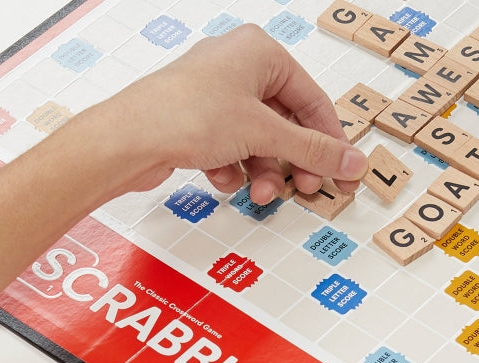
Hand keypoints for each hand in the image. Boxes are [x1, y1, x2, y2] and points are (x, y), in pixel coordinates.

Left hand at [97, 24, 366, 202]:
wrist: (129, 139)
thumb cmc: (186, 115)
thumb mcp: (263, 134)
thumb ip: (311, 150)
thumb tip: (349, 161)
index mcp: (259, 52)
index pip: (311, 99)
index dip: (328, 139)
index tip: (340, 171)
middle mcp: (236, 68)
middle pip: (283, 122)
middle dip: (291, 161)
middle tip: (304, 190)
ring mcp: (212, 97)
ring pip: (254, 141)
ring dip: (261, 172)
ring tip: (260, 194)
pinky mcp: (192, 124)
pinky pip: (227, 150)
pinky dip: (231, 169)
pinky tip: (223, 180)